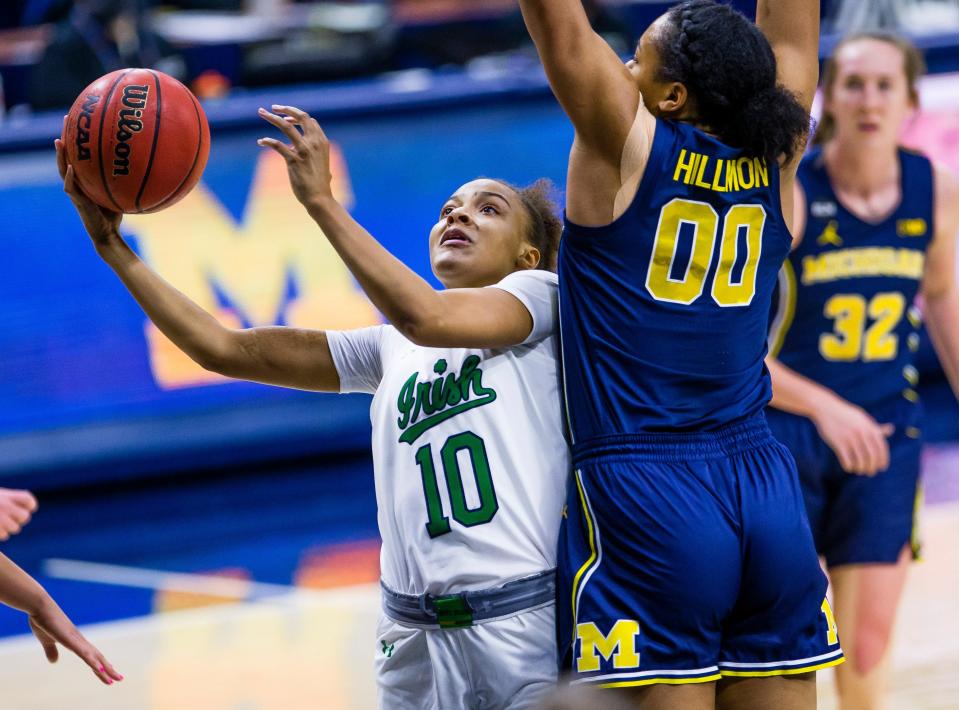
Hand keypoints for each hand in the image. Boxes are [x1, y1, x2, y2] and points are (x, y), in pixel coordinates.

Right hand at [0, 489, 36, 539]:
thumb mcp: (0, 495)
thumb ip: (11, 499)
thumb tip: (29, 506)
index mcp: (6, 496)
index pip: (28, 500)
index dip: (31, 505)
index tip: (29, 508)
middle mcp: (5, 506)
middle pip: (25, 516)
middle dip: (20, 519)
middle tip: (12, 517)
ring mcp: (0, 518)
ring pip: (15, 528)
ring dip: (10, 527)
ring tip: (1, 523)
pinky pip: (5, 535)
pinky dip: (1, 533)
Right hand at [29, 599, 122, 684]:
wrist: (39, 606)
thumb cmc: (43, 621)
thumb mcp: (46, 640)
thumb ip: (51, 650)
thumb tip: (54, 662)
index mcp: (75, 642)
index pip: (91, 656)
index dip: (100, 665)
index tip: (109, 673)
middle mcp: (79, 641)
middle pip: (97, 657)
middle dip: (108, 669)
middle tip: (120, 678)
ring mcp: (76, 639)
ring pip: (94, 657)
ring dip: (105, 668)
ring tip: (115, 678)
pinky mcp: (70, 639)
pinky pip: (84, 653)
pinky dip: (93, 661)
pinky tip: (101, 669)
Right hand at [55, 122, 121, 248]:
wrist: (109, 235)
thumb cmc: (116, 214)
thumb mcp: (123, 192)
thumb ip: (127, 179)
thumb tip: (147, 164)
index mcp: (86, 178)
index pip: (80, 154)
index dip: (80, 137)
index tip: (82, 117)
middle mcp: (78, 182)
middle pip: (68, 156)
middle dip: (67, 137)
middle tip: (67, 118)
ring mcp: (75, 192)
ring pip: (63, 169)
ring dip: (60, 156)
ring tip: (59, 141)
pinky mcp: (78, 203)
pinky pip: (70, 188)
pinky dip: (69, 178)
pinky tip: (71, 167)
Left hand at [257, 105, 333, 208]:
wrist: (319, 198)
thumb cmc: (320, 185)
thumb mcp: (322, 164)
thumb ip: (316, 155)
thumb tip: (312, 156)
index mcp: (321, 142)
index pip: (308, 120)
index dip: (296, 116)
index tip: (286, 118)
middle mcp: (314, 143)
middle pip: (300, 117)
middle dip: (285, 109)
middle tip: (272, 107)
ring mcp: (304, 151)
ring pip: (286, 126)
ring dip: (272, 117)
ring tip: (260, 112)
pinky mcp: (293, 160)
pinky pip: (277, 145)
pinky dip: (267, 141)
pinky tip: (261, 141)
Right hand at [811, 398, 893, 476]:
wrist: (826, 408)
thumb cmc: (846, 414)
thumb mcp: (862, 418)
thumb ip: (875, 427)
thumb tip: (891, 429)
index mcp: (870, 427)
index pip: (881, 448)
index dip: (883, 460)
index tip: (882, 468)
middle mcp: (862, 433)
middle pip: (872, 456)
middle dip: (872, 467)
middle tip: (870, 473)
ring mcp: (850, 438)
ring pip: (860, 460)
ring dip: (860, 469)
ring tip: (859, 470)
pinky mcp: (838, 443)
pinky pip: (847, 460)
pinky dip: (849, 466)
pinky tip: (848, 467)